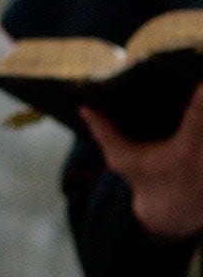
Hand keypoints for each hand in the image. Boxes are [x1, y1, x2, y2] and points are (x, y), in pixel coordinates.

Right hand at [83, 84, 202, 240]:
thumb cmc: (146, 179)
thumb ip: (105, 133)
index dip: (201, 103)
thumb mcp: (121, 159)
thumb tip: (85, 108)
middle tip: (199, 66)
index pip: (196, 122)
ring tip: (198, 70)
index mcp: (184, 153)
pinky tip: (201, 97)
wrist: (174, 210)